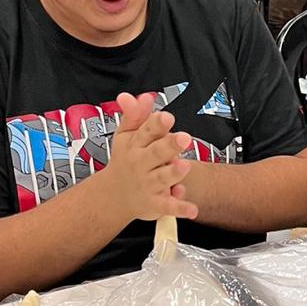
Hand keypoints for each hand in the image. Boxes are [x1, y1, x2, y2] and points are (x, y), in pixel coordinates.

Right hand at [103, 92, 198, 225]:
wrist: (113, 195)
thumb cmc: (126, 159)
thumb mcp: (126, 135)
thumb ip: (135, 115)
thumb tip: (143, 96)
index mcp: (135, 145)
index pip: (146, 132)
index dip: (156, 124)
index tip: (167, 116)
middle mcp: (141, 164)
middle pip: (156, 153)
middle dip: (169, 145)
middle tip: (184, 138)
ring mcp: (148, 184)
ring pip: (163, 178)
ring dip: (173, 173)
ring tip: (184, 166)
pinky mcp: (155, 203)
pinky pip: (168, 206)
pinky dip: (180, 209)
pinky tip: (192, 210)